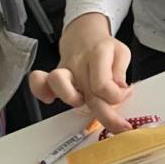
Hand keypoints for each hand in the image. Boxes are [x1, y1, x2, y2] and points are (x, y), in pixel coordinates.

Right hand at [28, 13, 134, 134]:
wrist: (84, 36)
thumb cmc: (104, 49)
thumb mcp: (121, 54)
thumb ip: (121, 72)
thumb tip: (121, 90)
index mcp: (99, 54)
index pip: (103, 85)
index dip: (116, 97)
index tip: (125, 94)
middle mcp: (79, 63)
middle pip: (88, 94)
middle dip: (106, 116)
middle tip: (119, 127)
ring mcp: (64, 70)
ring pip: (58, 84)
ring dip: (72, 99)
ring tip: (83, 101)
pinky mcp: (51, 77)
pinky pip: (39, 83)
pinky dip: (41, 92)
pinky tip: (50, 99)